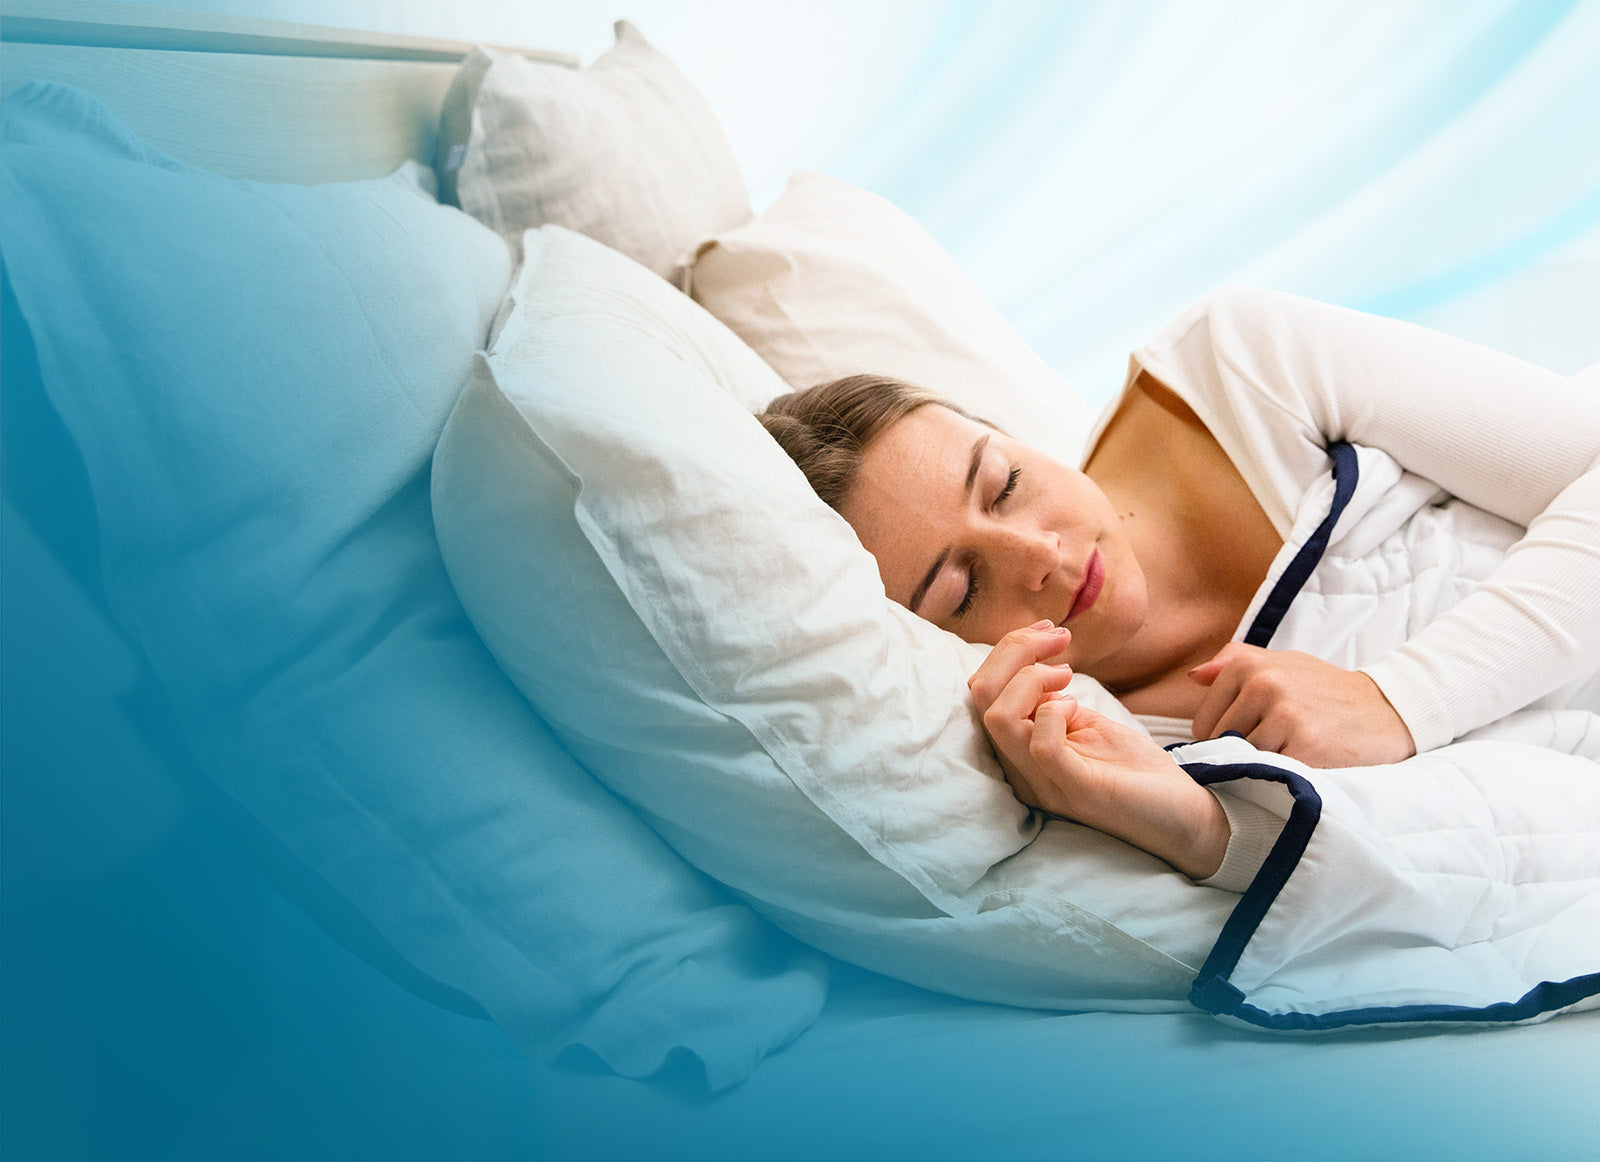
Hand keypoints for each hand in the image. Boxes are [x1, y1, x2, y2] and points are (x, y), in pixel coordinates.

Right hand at [969, 623, 1228, 879]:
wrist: (1185, 820)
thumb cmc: (1135, 771)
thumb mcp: (1086, 725)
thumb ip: (1051, 704)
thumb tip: (1035, 666)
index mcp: (1019, 752)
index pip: (981, 693)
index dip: (1009, 649)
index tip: (1048, 631)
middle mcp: (1022, 770)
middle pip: (982, 698)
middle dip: (1015, 650)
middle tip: (1057, 638)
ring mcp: (1046, 784)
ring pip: (1000, 718)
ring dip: (1032, 677)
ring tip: (1067, 673)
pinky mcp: (1079, 791)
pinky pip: (1042, 746)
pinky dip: (1055, 711)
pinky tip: (1077, 705)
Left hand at [1189, 643, 1416, 766]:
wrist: (1387, 710)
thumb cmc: (1325, 690)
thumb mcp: (1283, 662)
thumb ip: (1234, 663)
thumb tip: (1193, 677)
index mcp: (1249, 666)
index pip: (1203, 724)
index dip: (1222, 740)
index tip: (1251, 739)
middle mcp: (1264, 686)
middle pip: (1222, 744)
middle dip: (1241, 754)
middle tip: (1275, 749)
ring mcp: (1285, 716)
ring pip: (1244, 760)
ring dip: (1261, 766)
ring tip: (1289, 755)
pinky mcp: (1306, 747)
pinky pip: (1271, 772)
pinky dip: (1280, 776)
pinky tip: (1301, 766)